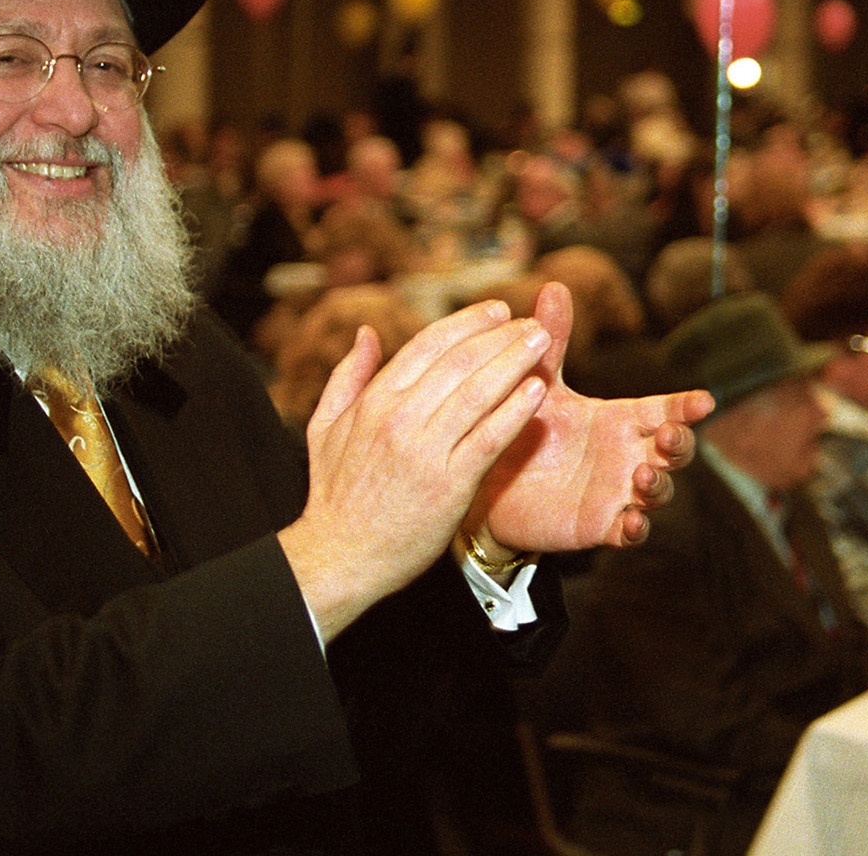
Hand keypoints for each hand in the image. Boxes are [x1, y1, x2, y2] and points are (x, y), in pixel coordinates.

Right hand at [280, 301, 552, 639]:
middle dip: (501, 336)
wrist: (340, 557)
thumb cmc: (335, 495)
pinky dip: (515, 411)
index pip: (428, 345)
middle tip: (531, 323)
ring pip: (479, 392)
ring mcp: (425, 451)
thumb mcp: (325, 427)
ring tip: (542, 344)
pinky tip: (537, 392)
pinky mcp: (449, 485)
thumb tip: (367, 333)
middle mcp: (399, 419)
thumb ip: (348, 377)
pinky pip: (490, 439)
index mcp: (373, 401)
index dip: (468, 322)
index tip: (497, 311)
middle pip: (460, 362)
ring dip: (515, 362)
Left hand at [470, 282, 714, 553]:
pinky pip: (629, 532)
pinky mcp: (600, 526)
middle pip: (674, 450)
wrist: (487, 480)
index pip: (664, 410)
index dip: (685, 406)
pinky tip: (632, 523)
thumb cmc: (522, 424)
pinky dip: (636, 528)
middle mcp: (627, 455)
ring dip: (661, 485)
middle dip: (680, 444)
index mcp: (619, 419)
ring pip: (659, 492)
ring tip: (645, 474)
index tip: (703, 400)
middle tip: (668, 436)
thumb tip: (555, 284)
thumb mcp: (538, 383)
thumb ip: (553, 341)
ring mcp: (618, 492)